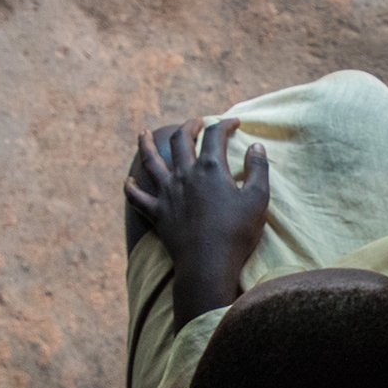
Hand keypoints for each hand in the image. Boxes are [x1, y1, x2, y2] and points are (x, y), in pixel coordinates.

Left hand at [125, 118, 269, 322]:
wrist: (208, 264)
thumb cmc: (237, 232)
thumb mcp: (258, 199)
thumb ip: (258, 169)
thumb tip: (256, 145)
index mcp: (211, 169)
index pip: (215, 136)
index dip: (225, 125)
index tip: (235, 123)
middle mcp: (185, 175)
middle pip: (181, 140)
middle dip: (189, 127)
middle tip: (196, 123)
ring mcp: (167, 193)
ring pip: (151, 161)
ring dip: (145, 144)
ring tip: (142, 133)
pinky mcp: (157, 213)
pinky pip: (137, 198)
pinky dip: (131, 188)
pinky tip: (129, 181)